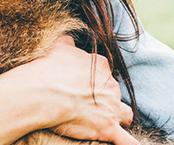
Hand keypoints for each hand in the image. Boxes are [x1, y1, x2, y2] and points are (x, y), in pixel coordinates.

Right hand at [18, 36, 137, 144]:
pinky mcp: (108, 128)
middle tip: (87, 102)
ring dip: (118, 117)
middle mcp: (111, 86)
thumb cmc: (48, 69)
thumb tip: (70, 38)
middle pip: (114, 93)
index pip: (105, 71)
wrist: (43, 92)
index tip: (82, 83)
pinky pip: (127, 141)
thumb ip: (68, 42)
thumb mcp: (58, 46)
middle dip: (105, 98)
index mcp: (101, 65)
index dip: (95, 79)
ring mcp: (111, 108)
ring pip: (125, 114)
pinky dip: (130, 144)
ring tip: (107, 121)